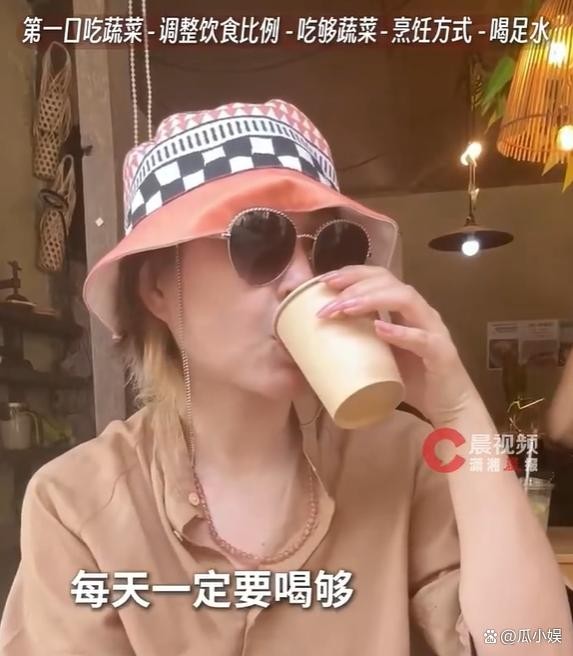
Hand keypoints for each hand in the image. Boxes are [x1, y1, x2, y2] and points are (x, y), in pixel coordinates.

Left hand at [316, 265, 481, 426]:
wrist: (449, 406)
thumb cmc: (413, 378)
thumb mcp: (381, 353)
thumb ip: (362, 338)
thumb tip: (323, 334)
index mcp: (405, 309)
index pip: (379, 278)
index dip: (352, 273)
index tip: (324, 280)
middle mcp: (420, 312)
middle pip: (389, 281)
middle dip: (355, 283)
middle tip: (327, 293)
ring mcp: (433, 330)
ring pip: (405, 300)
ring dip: (371, 300)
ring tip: (345, 308)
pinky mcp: (441, 354)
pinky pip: (422, 338)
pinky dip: (400, 332)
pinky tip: (380, 329)